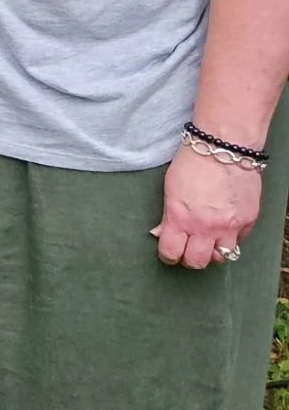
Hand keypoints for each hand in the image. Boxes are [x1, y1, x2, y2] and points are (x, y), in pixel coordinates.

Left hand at [153, 140, 261, 269]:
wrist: (224, 147)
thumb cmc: (192, 163)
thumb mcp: (170, 189)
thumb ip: (167, 215)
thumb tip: (161, 234)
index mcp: (181, 219)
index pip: (171, 253)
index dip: (168, 255)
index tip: (169, 252)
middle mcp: (206, 227)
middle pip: (197, 261)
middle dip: (190, 257)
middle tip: (188, 248)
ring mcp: (230, 226)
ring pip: (221, 257)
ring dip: (213, 251)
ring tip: (208, 239)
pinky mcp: (248, 220)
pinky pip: (239, 241)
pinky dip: (231, 237)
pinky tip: (225, 226)